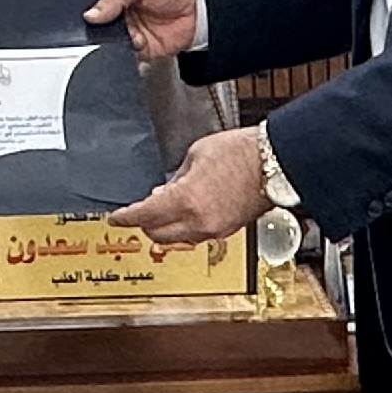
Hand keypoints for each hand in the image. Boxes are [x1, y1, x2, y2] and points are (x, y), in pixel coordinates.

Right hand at [85, 0, 205, 57]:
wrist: (198, 9)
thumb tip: (92, 14)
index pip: (93, 1)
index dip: (89, 7)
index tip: (90, 12)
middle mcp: (119, 13)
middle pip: (97, 25)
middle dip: (102, 27)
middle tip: (113, 22)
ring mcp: (127, 32)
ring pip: (108, 42)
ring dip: (115, 40)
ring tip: (131, 32)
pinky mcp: (138, 49)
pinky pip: (124, 55)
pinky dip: (127, 52)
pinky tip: (138, 41)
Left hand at [111, 127, 271, 244]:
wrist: (275, 164)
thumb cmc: (242, 153)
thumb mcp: (196, 155)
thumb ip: (175, 178)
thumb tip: (164, 193)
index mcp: (186, 200)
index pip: (144, 216)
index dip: (125, 217)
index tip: (116, 217)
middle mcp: (199, 222)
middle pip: (156, 234)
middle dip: (143, 224)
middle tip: (139, 211)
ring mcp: (214, 230)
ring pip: (176, 239)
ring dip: (164, 228)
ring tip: (164, 209)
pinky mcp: (226, 232)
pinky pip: (195, 236)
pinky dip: (184, 228)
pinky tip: (185, 212)